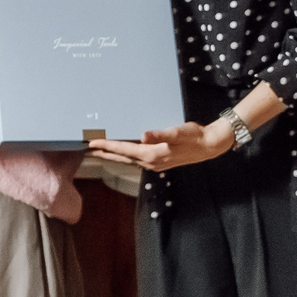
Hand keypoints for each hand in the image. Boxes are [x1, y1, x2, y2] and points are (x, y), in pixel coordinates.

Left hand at [88, 120, 236, 170]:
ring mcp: (155, 164)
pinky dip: (124, 155)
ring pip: (128, 160)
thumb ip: (160, 135)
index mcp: (152, 154)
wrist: (209, 146)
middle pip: (121, 157)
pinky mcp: (159, 161)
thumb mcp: (177, 132)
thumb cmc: (194, 136)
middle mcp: (151, 162)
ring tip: (99, 150)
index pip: (124, 150)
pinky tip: (121, 152)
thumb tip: (143, 136)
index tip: (92, 142)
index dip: (107, 145)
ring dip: (113, 155)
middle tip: (87, 148)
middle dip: (104, 152)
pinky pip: (135, 159)